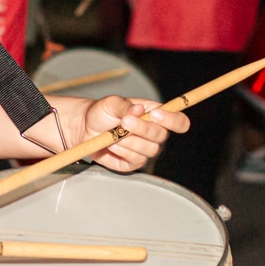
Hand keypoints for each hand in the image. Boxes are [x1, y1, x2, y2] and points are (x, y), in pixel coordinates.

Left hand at [71, 96, 189, 171]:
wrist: (85, 128)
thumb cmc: (102, 112)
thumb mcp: (111, 103)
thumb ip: (125, 106)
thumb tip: (138, 109)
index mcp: (155, 115)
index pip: (179, 121)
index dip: (172, 120)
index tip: (155, 114)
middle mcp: (154, 133)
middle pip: (162, 136)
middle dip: (142, 129)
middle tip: (124, 122)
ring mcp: (145, 149)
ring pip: (149, 150)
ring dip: (128, 141)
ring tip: (112, 133)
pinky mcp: (134, 163)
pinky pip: (135, 160)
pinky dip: (122, 151)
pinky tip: (111, 144)